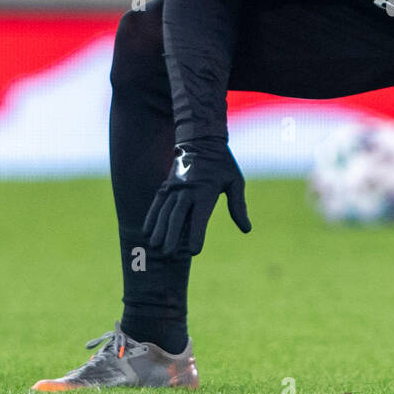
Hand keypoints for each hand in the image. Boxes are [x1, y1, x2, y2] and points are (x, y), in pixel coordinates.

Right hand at [143, 138, 248, 255]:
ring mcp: (174, 188)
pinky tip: (146, 231)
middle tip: (168, 253)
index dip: (197, 234)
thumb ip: (238, 206)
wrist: (201, 140)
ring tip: (154, 246)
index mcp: (205, 191)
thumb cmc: (222, 164)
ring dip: (159, 229)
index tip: (194, 251)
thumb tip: (246, 229)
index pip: (200, 217)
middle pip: (177, 216)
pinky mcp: (167, 186)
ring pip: (164, 211)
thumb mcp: (235, 181)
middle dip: (172, 235)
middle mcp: (187, 191)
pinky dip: (151, 217)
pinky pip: (157, 203)